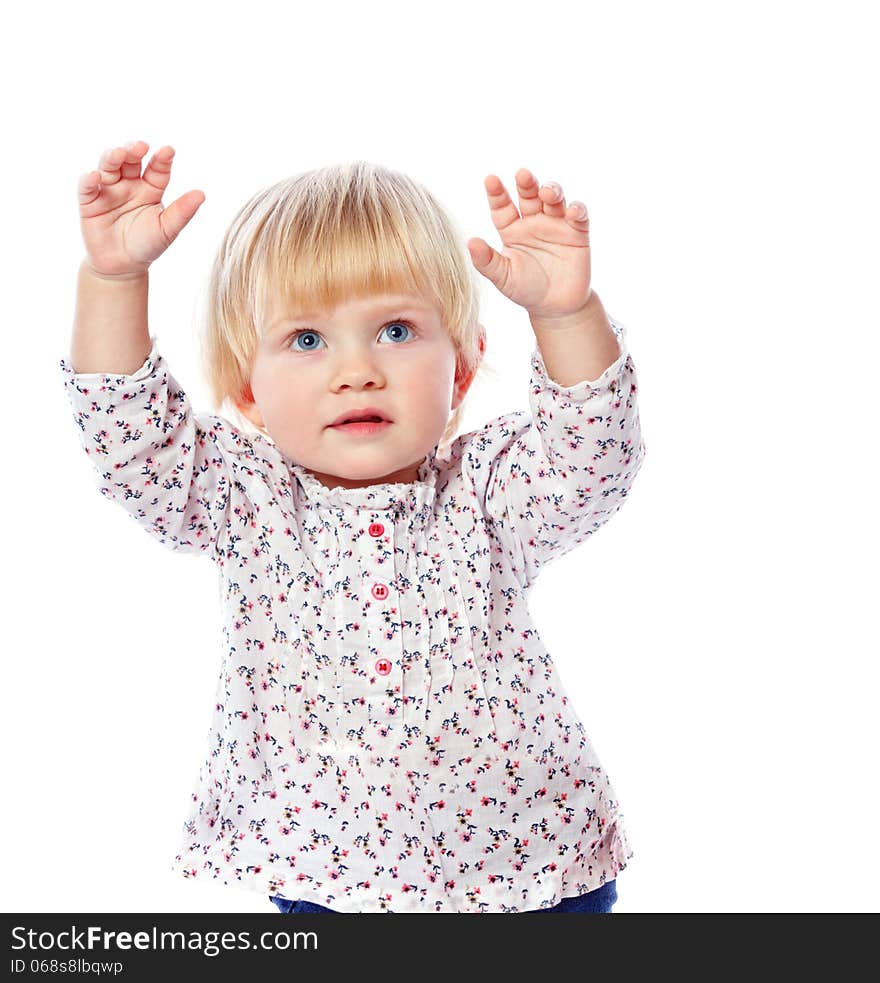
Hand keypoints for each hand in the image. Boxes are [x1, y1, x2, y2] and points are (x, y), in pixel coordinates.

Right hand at [78, 140, 204, 277]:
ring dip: (113, 157)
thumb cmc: (147, 245)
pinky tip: (95, 176)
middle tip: (141, 146)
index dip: (162, 159)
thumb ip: (182, 212)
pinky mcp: (89, 201)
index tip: (169, 151)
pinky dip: (89, 179)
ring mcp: (108, 190)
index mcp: (150, 189)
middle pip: (130, 160)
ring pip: (108, 166)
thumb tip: (202, 194)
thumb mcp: (167, 229)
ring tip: (120, 153)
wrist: (122, 267)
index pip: (157, 169)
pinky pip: (87, 187)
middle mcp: (129, 184)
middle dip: (134, 150)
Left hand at [466, 169, 591, 320]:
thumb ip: (487, 261)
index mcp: (512, 230)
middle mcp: (533, 222)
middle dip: (526, 184)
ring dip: (552, 190)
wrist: (555, 307)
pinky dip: (577, 209)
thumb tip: (469, 242)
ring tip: (547, 192)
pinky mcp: (577, 233)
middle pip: (529, 195)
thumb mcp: (503, 278)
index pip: (503, 207)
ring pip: (554, 199)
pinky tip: (571, 212)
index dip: (497, 193)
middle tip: (522, 174)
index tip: (491, 180)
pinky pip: (579, 216)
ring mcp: (555, 225)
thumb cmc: (525, 290)